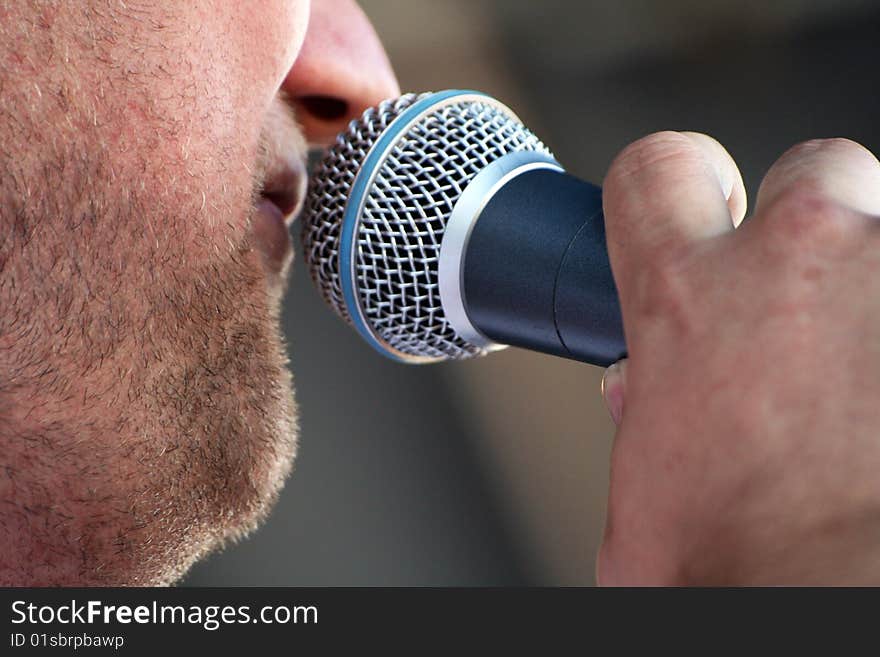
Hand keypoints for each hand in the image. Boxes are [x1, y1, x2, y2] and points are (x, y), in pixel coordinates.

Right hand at [597, 133, 879, 584]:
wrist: (847, 612)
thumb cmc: (749, 572)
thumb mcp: (646, 500)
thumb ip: (641, 422)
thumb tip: (643, 389)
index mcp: (689, 297)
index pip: (660, 170)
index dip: (675, 185)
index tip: (702, 206)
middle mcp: (801, 256)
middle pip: (811, 174)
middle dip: (811, 232)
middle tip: (815, 310)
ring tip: (875, 376)